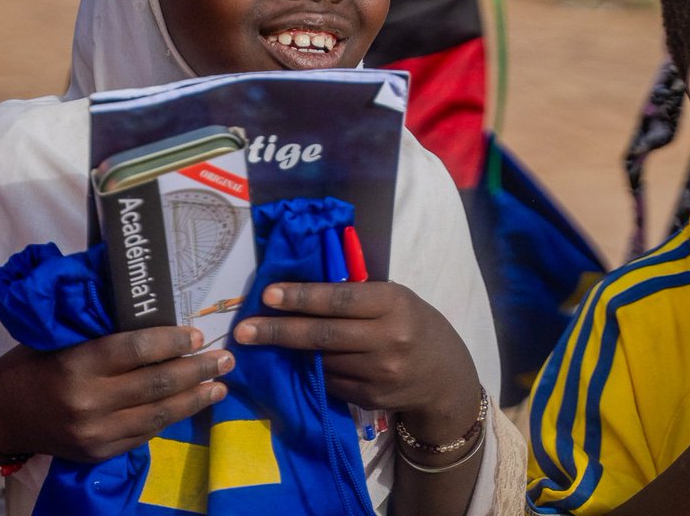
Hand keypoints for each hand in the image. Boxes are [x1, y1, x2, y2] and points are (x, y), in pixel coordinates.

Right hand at [0, 327, 232, 462]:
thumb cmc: (33, 363)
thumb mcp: (64, 337)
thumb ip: (105, 331)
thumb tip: (157, 312)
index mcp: (77, 364)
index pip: (136, 349)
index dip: (172, 342)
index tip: (197, 335)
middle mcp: (88, 402)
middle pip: (156, 384)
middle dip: (197, 370)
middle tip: (225, 358)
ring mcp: (94, 433)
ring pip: (158, 414)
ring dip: (195, 399)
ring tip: (220, 385)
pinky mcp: (97, 452)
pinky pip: (144, 433)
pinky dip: (170, 418)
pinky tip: (191, 405)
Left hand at [235, 281, 481, 441]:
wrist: (445, 376)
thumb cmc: (414, 323)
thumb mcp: (395, 298)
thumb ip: (357, 296)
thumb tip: (303, 291)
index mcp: (393, 304)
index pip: (339, 299)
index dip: (301, 297)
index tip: (268, 295)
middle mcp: (388, 339)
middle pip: (322, 335)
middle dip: (278, 331)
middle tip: (243, 329)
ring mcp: (379, 372)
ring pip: (322, 360)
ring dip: (288, 352)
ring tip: (259, 341)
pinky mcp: (371, 398)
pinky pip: (330, 381)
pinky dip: (310, 371)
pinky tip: (293, 363)